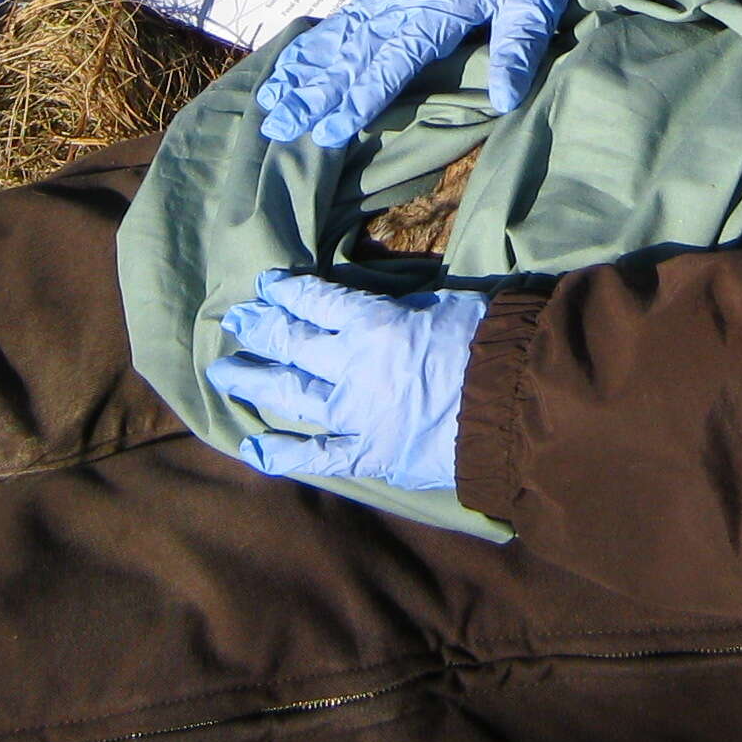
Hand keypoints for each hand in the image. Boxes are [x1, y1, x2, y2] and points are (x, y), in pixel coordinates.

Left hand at [206, 271, 486, 491]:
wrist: (517, 407)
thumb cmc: (490, 344)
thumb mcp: (446, 303)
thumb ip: (403, 307)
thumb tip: (379, 306)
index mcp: (374, 323)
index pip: (318, 300)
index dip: (288, 291)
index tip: (266, 285)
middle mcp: (353, 366)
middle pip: (293, 343)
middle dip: (261, 329)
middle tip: (235, 321)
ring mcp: (356, 414)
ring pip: (291, 395)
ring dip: (254, 381)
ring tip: (224, 372)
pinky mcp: (370, 454)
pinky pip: (318, 456)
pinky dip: (284, 453)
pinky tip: (252, 447)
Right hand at [254, 0, 571, 148]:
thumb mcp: (537, 8)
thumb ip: (518, 51)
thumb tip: (504, 100)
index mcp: (442, 2)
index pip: (396, 54)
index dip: (364, 92)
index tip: (334, 127)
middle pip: (356, 47)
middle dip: (317, 89)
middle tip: (282, 125)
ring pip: (343, 32)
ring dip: (306, 67)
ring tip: (272, 100)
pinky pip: (348, 19)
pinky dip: (317, 42)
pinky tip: (291, 65)